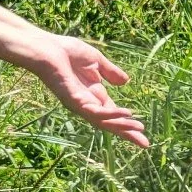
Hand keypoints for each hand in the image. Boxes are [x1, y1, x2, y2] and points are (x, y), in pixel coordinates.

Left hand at [19, 30, 150, 147]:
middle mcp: (86, 103)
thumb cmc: (66, 51)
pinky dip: (111, 114)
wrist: (46, 47)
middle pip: (109, 122)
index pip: (112, 112)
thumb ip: (110, 72)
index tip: (143, 130)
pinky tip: (125, 113)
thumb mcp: (96, 60)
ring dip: (122, 125)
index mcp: (92, 94)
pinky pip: (95, 111)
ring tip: (138, 128)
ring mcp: (80, 104)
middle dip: (126, 132)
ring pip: (103, 121)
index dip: (127, 121)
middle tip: (145, 144)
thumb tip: (126, 81)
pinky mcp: (74, 100)